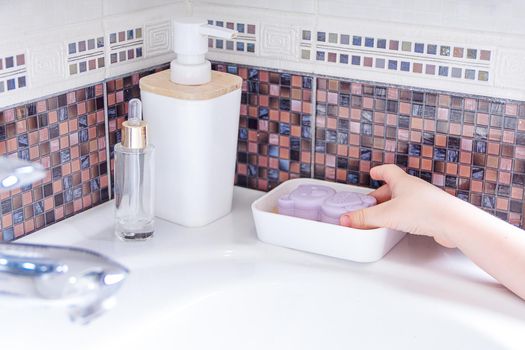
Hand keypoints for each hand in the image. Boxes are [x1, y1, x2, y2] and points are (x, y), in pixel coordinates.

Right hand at [340, 164, 457, 247]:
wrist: (453, 223)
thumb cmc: (426, 211)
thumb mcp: (387, 214)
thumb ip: (365, 218)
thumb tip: (346, 219)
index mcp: (403, 182)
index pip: (388, 170)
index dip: (379, 171)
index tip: (372, 173)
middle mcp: (414, 189)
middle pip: (392, 188)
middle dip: (379, 196)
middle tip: (368, 205)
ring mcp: (423, 201)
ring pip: (402, 201)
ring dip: (390, 208)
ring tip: (380, 218)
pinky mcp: (430, 215)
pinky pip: (411, 213)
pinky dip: (401, 217)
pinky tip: (398, 227)